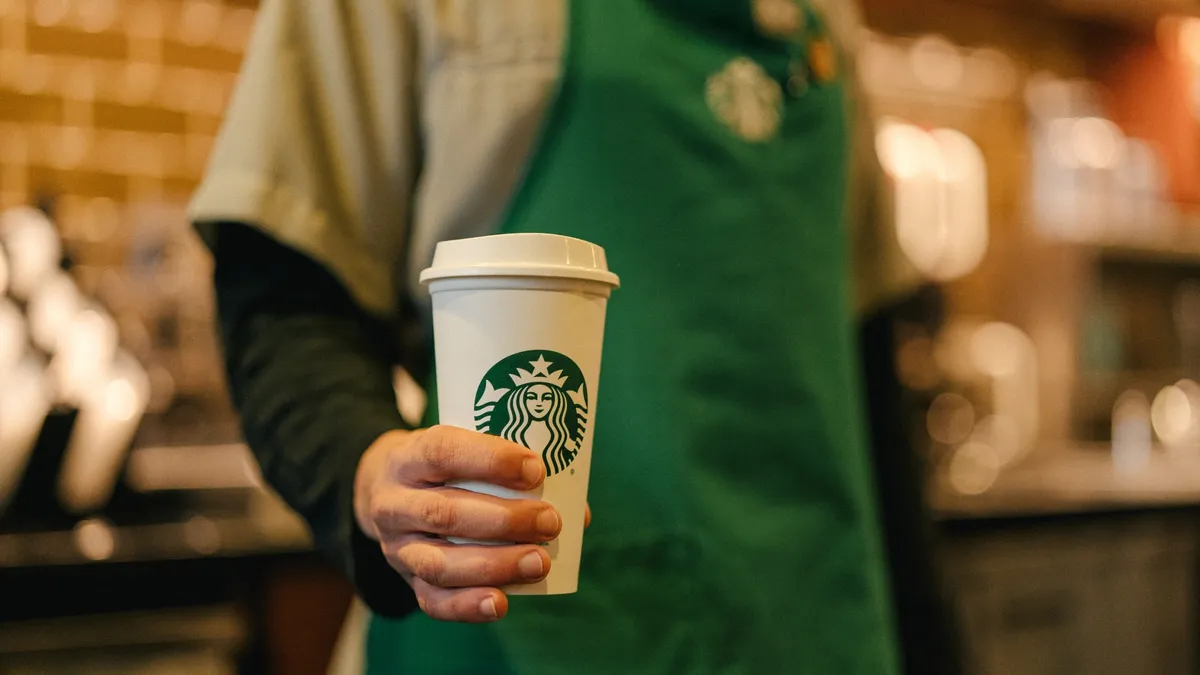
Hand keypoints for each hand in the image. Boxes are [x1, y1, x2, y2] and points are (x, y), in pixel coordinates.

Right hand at [354, 426, 560, 622]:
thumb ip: (509, 471)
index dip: (490, 459)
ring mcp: (397, 546)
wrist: (382, 491)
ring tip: (540, 563)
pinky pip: (433, 600)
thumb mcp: (461, 448)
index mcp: (409, 457)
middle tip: (551, 521)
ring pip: (440, 563)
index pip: (443, 452)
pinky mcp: (407, 580)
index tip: (536, 469)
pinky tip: (501, 603)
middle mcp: (394, 503)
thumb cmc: (444, 467)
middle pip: (444, 513)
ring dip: (495, 565)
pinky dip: (468, 606)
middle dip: (504, 521)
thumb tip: (578, 511)